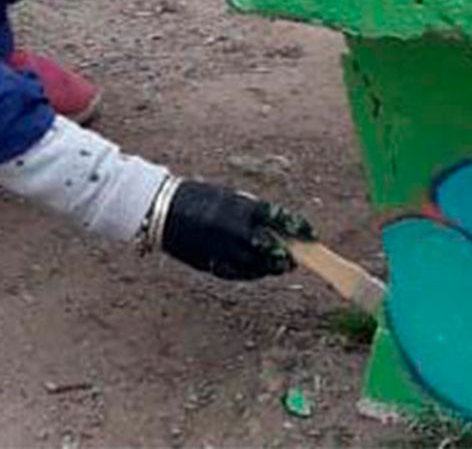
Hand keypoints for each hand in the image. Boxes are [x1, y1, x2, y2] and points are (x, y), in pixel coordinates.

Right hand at [159, 180, 314, 279]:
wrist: (162, 211)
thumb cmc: (197, 198)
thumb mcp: (228, 197)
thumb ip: (250, 210)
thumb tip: (274, 224)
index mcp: (241, 209)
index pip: (278, 219)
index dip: (296, 227)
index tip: (309, 233)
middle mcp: (235, 231)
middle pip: (271, 248)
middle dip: (285, 255)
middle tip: (294, 259)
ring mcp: (224, 249)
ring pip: (256, 266)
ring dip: (270, 268)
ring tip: (278, 267)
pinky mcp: (212, 263)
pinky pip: (237, 274)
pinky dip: (250, 274)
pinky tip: (257, 271)